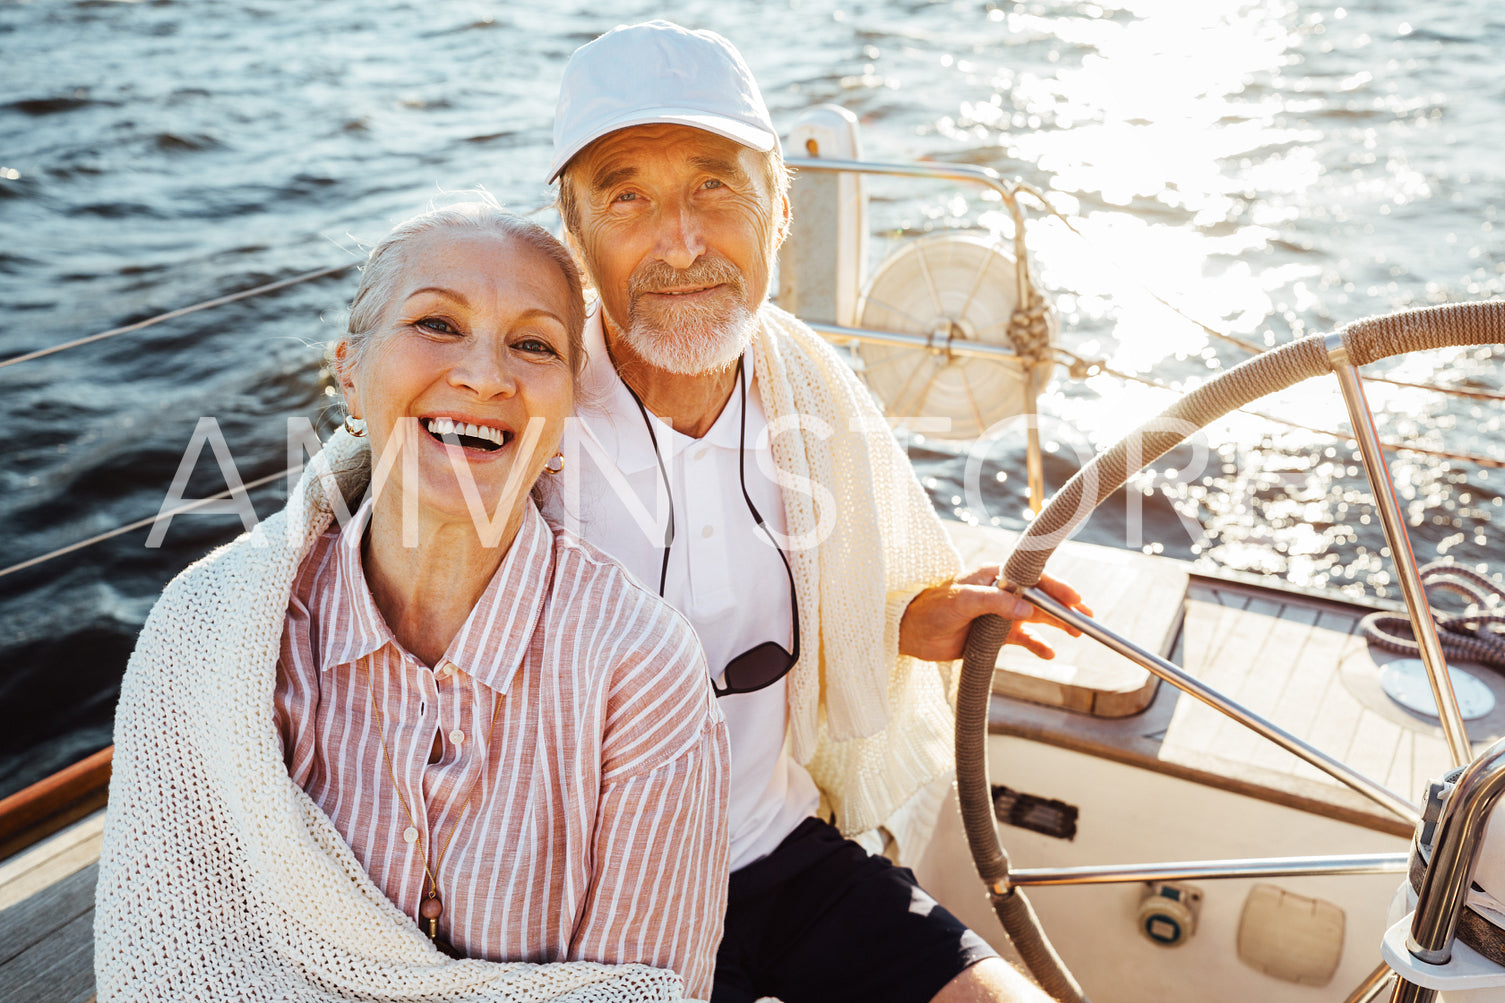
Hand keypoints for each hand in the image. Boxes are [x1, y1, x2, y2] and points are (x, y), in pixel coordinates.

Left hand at [898, 566, 1091, 661]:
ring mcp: (999, 614)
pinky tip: (1049, 652)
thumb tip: (1027, 609)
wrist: (911, 632)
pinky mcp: (993, 634)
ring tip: (1076, 633)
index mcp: (995, 576)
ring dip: (1055, 625)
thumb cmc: (932, 608)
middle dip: (1064, 608)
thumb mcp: (963, 600)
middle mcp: (1001, 592)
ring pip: (1035, 618)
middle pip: (1040, 599)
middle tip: (1086, 619)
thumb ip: (995, 601)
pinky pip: (1022, 639)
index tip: (1075, 599)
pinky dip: (1037, 644)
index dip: (1056, 589)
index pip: (1033, 579)